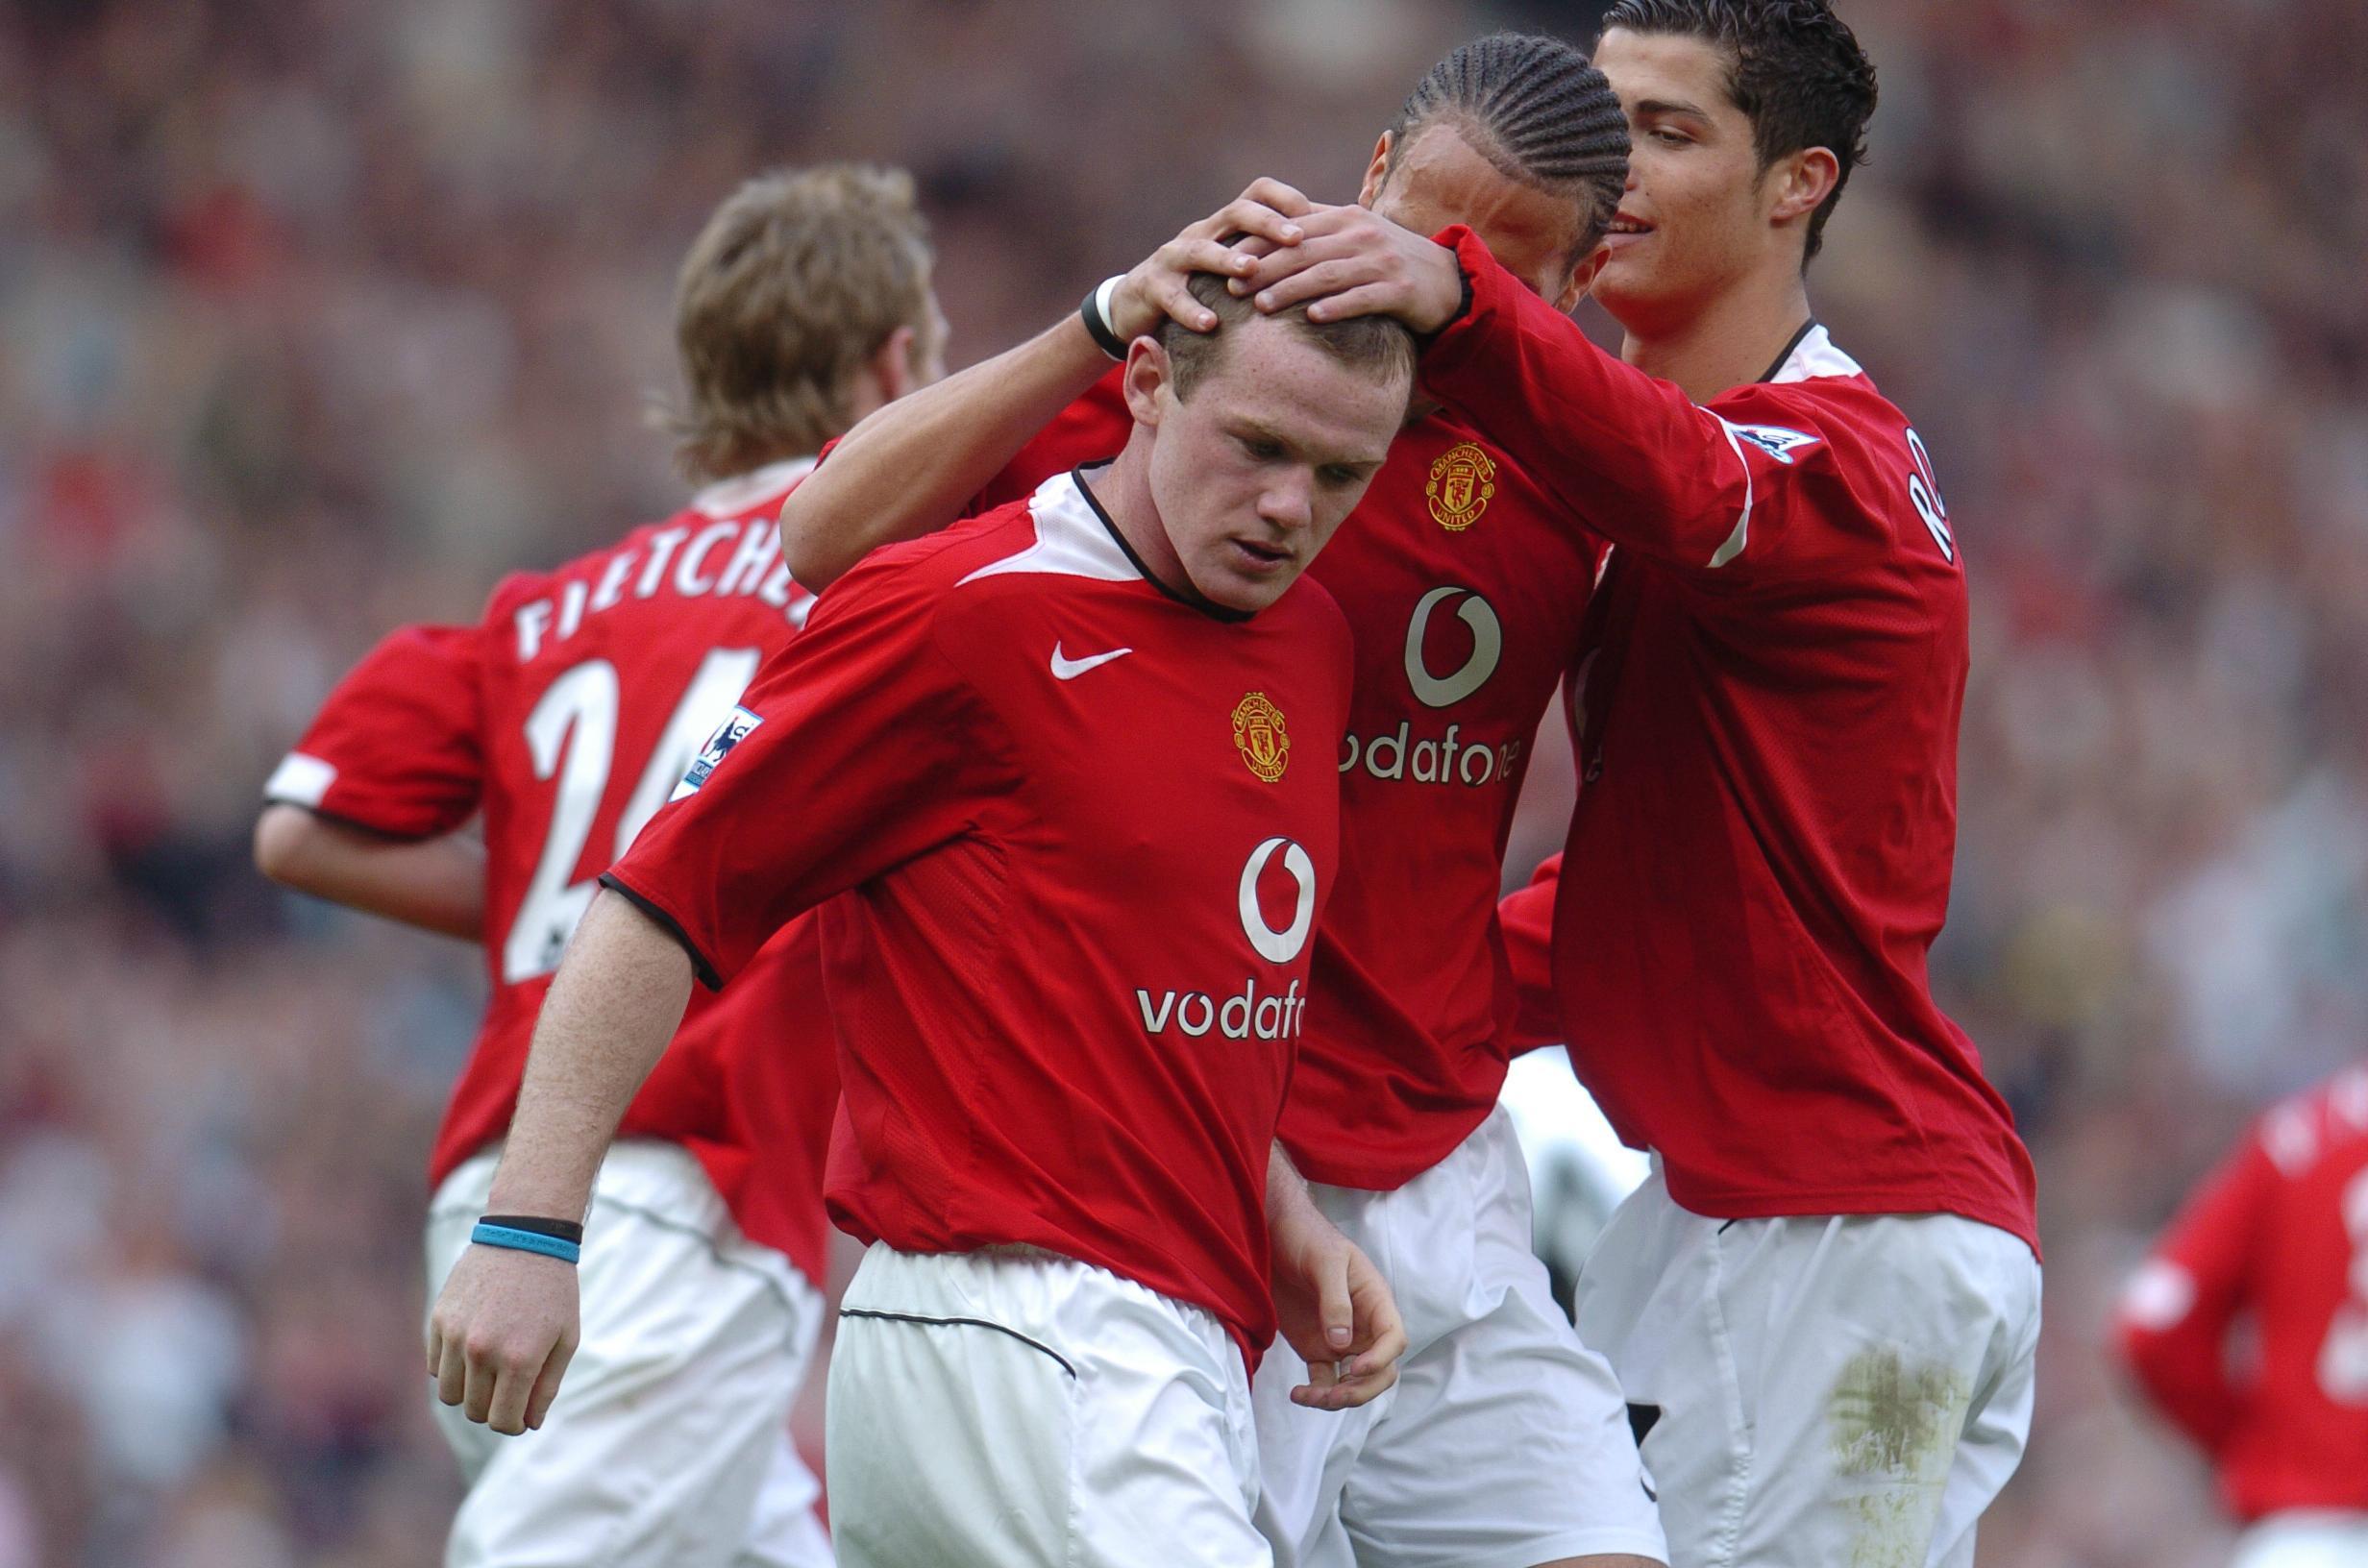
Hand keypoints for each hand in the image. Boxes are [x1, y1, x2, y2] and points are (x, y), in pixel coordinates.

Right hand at [426, 1241, 580, 1435]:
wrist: (526, 1236)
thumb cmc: (554, 1290)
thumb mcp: (566, 1339)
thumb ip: (546, 1386)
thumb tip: (530, 1423)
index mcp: (519, 1360)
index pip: (503, 1421)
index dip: (513, 1425)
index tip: (520, 1415)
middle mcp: (482, 1351)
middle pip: (475, 1411)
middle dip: (493, 1409)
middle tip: (509, 1389)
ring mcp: (456, 1335)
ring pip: (449, 1394)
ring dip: (469, 1391)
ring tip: (490, 1370)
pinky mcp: (439, 1319)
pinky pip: (435, 1366)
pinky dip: (452, 1368)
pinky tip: (473, 1348)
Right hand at [1104, 178, 1317, 341]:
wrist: (1136, 305)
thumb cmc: (1201, 286)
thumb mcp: (1234, 264)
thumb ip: (1270, 256)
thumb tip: (1329, 252)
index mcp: (1225, 225)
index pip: (1258, 193)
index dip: (1286, 199)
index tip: (1316, 218)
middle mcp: (1201, 233)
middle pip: (1235, 213)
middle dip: (1267, 223)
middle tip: (1297, 239)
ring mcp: (1173, 258)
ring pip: (1200, 250)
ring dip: (1227, 259)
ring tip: (1251, 270)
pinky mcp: (1152, 287)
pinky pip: (1172, 296)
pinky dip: (1191, 310)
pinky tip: (1210, 324)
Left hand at [1230, 203, 1464, 333]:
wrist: (1448, 281)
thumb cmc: (1390, 261)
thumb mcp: (1356, 237)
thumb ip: (1319, 232)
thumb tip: (1268, 234)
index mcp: (1346, 218)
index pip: (1294, 228)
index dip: (1259, 244)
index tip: (1229, 261)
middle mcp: (1362, 234)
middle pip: (1304, 250)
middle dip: (1265, 269)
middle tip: (1234, 287)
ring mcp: (1382, 261)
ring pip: (1327, 274)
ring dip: (1291, 289)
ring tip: (1261, 306)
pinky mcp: (1399, 289)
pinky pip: (1361, 298)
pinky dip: (1336, 307)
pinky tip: (1312, 318)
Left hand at [1269, 1201, 1406, 1410]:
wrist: (1274, 1235)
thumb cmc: (1307, 1238)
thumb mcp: (1325, 1262)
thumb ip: (1335, 1301)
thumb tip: (1341, 1344)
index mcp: (1375, 1302)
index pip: (1393, 1338)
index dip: (1381, 1359)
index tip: (1355, 1368)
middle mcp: (1363, 1326)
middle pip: (1380, 1370)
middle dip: (1362, 1389)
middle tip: (1334, 1394)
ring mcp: (1340, 1340)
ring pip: (1353, 1382)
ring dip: (1337, 1397)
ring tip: (1308, 1397)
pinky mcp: (1316, 1348)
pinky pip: (1323, 1380)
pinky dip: (1315, 1394)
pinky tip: (1298, 1394)